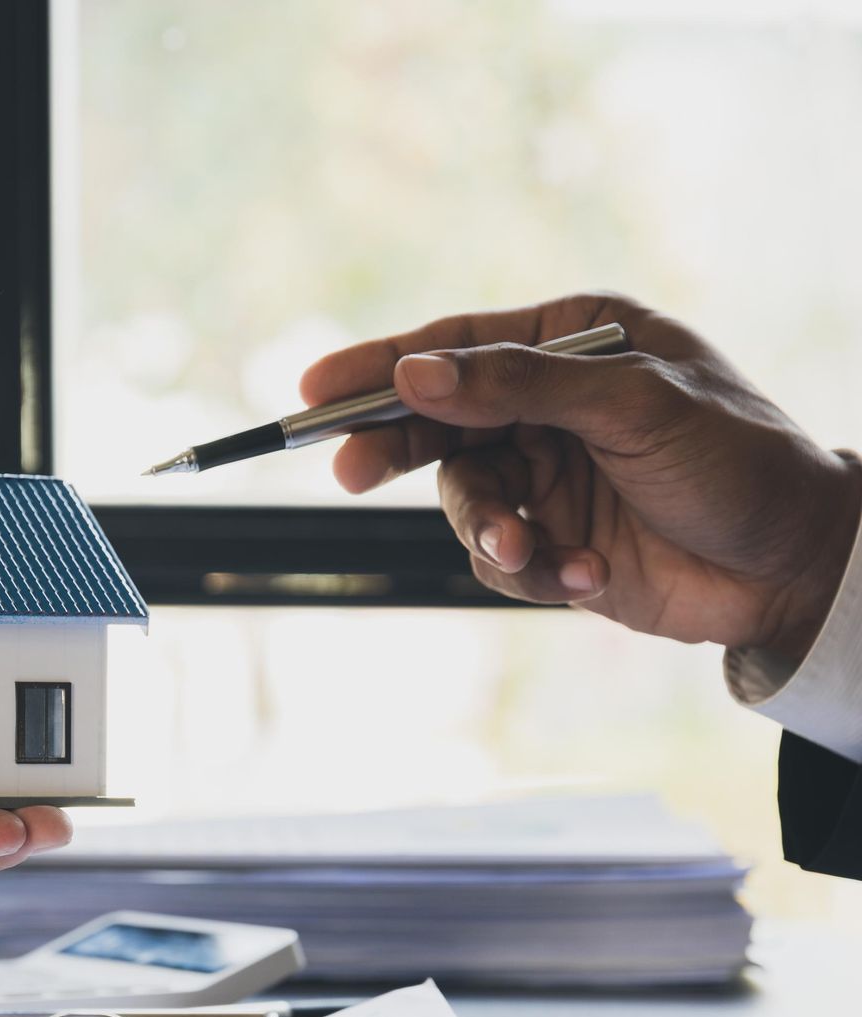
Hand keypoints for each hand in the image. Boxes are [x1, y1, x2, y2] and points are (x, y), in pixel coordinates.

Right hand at [305, 292, 861, 662]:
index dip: (381, 366)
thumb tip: (416, 376)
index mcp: (573, 343)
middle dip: (396, 450)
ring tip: (527, 549)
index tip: (316, 388)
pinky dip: (532, 570)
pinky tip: (585, 574)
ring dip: (487, 529)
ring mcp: (550, 475)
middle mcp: (551, 405)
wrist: (799, 570)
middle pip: (437, 421)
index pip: (456, 347)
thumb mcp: (630, 406)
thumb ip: (516, 387)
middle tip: (349, 471)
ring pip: (462, 499)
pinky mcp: (554, 541)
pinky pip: (498, 558)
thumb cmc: (737, 461)